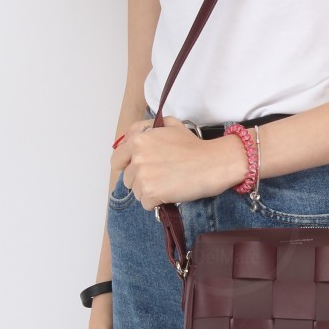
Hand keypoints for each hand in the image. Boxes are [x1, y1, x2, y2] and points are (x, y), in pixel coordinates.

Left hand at [111, 115, 247, 209]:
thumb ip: (149, 127)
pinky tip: (170, 194)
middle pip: (127, 178)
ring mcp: (142, 176)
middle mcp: (137, 157)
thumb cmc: (195, 146)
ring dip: (149, 192)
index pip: (116, 159)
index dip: (125, 166)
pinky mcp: (150, 192)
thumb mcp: (171, 125)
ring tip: (168, 185)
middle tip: (160, 177)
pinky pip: (146, 204)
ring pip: (136, 192)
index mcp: (138, 140)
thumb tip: (136, 134)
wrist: (211, 163)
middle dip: (141, 180)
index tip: (135, 170)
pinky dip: (157, 203)